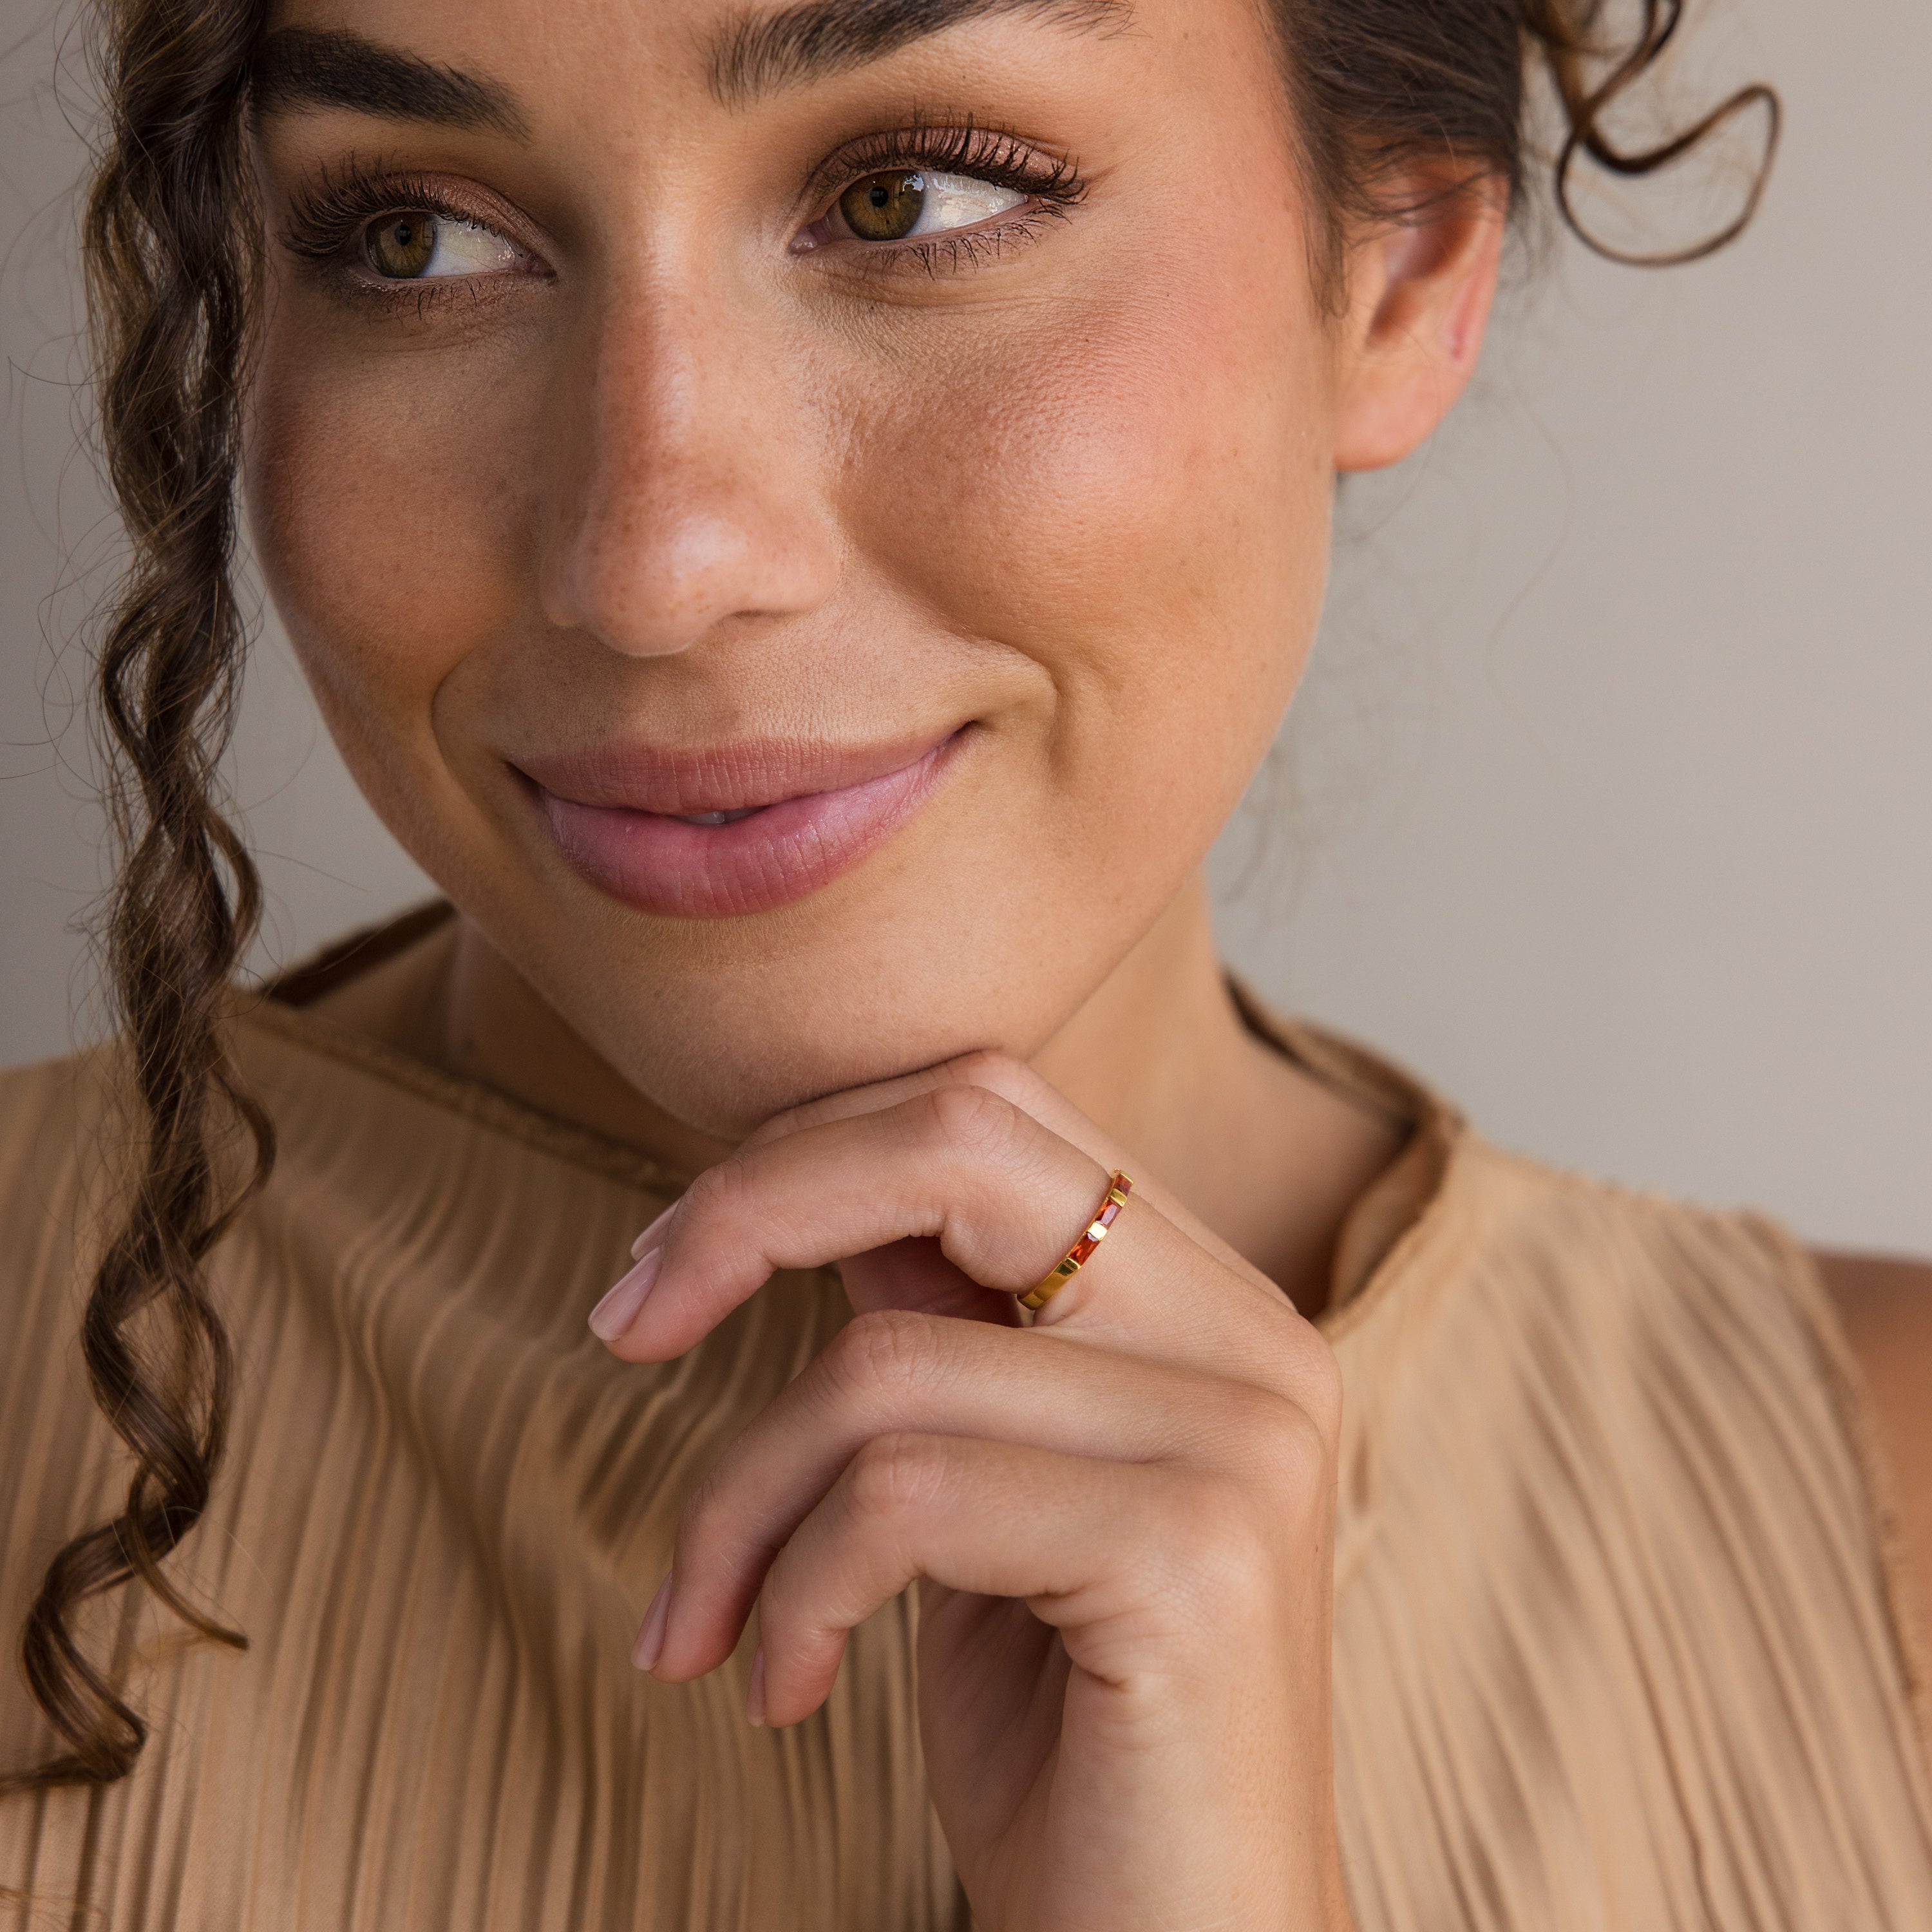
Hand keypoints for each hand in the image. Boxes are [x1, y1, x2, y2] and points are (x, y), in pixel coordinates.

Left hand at [592, 1053, 1355, 1931]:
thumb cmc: (1067, 1741)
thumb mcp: (982, 1497)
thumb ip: (941, 1329)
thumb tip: (804, 1185)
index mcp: (1211, 1305)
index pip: (992, 1107)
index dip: (805, 1151)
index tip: (664, 1271)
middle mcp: (1253, 1338)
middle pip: (961, 1136)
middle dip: (752, 1208)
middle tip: (622, 1327)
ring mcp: (1236, 1438)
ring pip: (884, 1360)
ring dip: (738, 1500)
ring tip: (713, 1626)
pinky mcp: (1190, 1553)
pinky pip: (900, 1494)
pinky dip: (794, 1588)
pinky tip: (791, 1690)